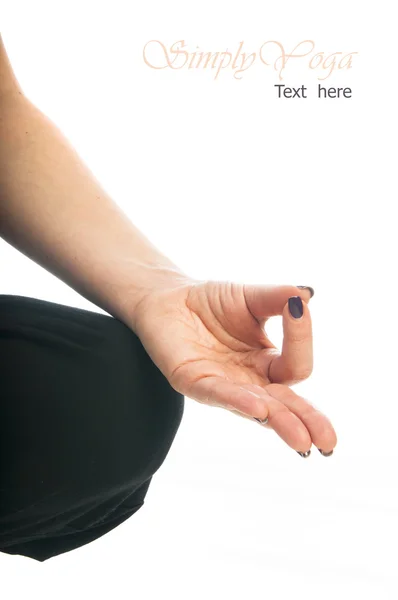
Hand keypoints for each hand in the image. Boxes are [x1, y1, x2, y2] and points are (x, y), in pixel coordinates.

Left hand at [132, 279, 336, 456]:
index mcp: (267, 363)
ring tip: (302, 441)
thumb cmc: (212, 301)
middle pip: (284, 405)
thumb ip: (277, 299)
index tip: (298, 308)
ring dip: (279, 421)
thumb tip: (306, 296)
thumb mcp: (251, 297)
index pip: (294, 366)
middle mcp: (249, 381)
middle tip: (328, 441)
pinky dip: (238, 401)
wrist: (168, 297)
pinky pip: (218, 394)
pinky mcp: (194, 382)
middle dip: (307, 421)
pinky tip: (258, 409)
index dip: (301, 340)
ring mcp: (222, 386)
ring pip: (256, 408)